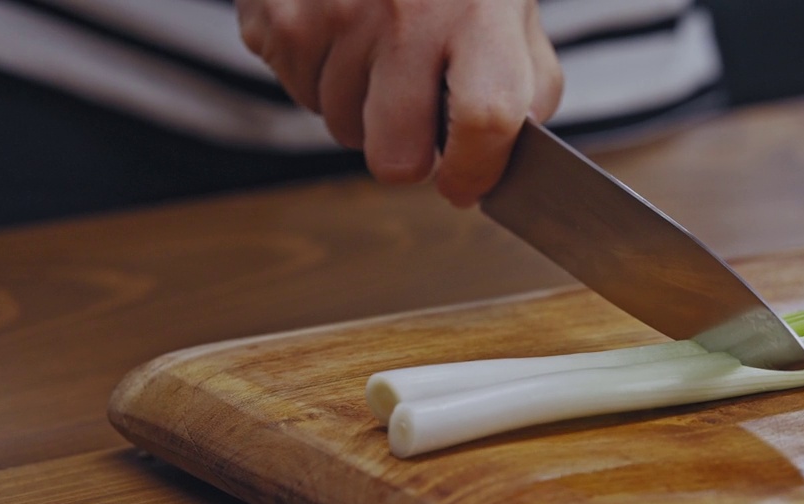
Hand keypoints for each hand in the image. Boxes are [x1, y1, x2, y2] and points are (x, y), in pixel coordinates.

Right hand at [236, 0, 562, 206]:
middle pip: (394, 155)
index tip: (464, 185)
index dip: (475, 172)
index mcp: (480, 11)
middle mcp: (406, 12)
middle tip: (414, 120)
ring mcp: (333, 13)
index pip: (485, 120)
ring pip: (340, 126)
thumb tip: (500, 164)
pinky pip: (296, 89)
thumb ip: (527, 87)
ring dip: (359, 107)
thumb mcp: (512, 11)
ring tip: (377, 49)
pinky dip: (317, 74)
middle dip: (406, 155)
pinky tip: (339, 28)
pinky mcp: (276, 14)